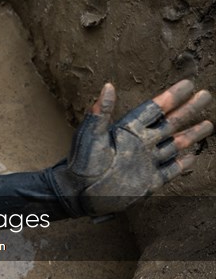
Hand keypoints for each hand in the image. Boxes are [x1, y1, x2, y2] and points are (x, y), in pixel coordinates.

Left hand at [53, 80, 212, 215]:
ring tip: (209, 124)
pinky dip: (183, 163)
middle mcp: (140, 144)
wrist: (76, 194)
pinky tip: (193, 156)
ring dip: (191, 135)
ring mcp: (146, 162)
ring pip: (175, 145)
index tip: (188, 84)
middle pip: (170, 123)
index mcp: (127, 131)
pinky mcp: (148, 181)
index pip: (154, 109)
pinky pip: (170, 170)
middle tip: (206, 96)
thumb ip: (100, 113)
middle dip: (188, 110)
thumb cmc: (80, 164)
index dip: (171, 97)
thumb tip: (107, 86)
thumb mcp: (90, 137)